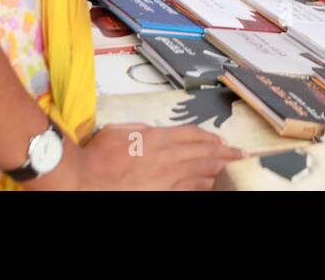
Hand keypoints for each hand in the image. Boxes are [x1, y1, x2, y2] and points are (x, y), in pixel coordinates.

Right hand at [40, 124, 242, 190]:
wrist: (84, 179)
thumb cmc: (97, 155)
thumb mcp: (121, 130)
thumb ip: (143, 130)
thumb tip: (156, 132)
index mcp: (158, 138)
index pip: (193, 134)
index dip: (210, 137)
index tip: (222, 140)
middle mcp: (167, 157)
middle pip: (205, 152)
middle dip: (225, 153)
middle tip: (240, 154)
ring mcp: (167, 179)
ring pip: (202, 172)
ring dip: (219, 169)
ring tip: (231, 167)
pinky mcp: (162, 195)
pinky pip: (189, 190)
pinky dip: (202, 186)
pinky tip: (210, 184)